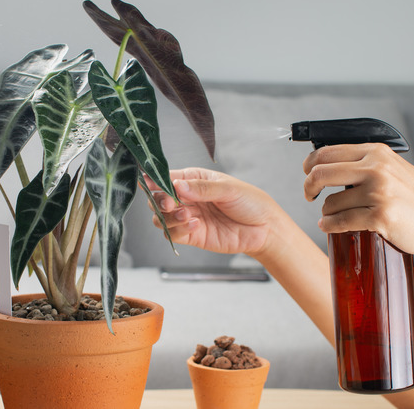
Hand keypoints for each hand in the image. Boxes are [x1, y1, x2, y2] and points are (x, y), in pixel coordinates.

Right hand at [144, 167, 281, 255]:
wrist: (264, 228)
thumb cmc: (250, 202)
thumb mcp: (228, 189)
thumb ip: (202, 188)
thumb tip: (178, 186)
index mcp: (193, 179)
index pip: (167, 178)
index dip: (155, 180)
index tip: (149, 182)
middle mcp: (187, 198)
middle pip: (158, 199)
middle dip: (160, 201)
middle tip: (170, 203)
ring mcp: (188, 217)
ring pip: (162, 218)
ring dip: (169, 217)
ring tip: (188, 214)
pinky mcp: (192, 235)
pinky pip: (174, 234)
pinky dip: (179, 230)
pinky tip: (196, 224)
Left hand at [302, 143, 413, 256]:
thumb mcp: (392, 169)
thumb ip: (365, 164)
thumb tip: (326, 166)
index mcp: (376, 153)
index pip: (327, 152)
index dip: (309, 165)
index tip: (307, 174)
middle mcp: (376, 169)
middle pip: (320, 173)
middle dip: (308, 186)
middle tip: (309, 195)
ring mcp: (379, 192)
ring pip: (330, 203)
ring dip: (326, 212)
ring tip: (334, 217)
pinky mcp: (381, 216)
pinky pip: (340, 221)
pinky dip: (330, 226)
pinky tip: (329, 227)